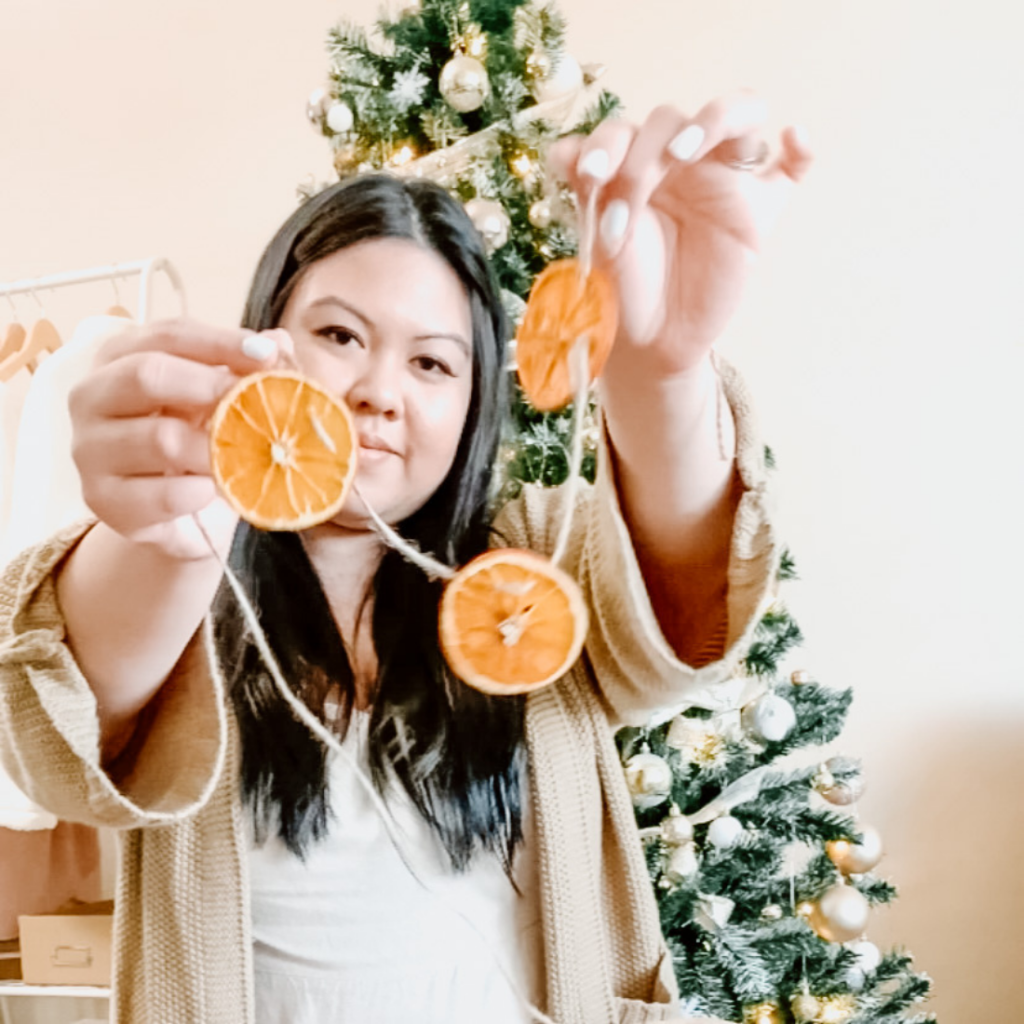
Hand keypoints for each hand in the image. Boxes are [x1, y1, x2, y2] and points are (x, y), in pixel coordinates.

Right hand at [69, 319, 291, 559]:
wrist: (173, 515)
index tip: (267, 354)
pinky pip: (162, 493)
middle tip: (256, 402)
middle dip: (210, 386)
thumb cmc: (192, 443)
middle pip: (146, 374)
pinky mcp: (103, 501)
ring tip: (244, 456)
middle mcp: (91, 397)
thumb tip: (279, 342)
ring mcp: (89, 451)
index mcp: (118, 358)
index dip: (220, 342)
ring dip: (213, 449)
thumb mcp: (216, 400)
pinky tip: (215, 491)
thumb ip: (242, 369)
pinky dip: (200, 493)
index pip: (167, 335)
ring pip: (160, 438)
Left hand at [549, 92, 813, 377]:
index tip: (590, 175)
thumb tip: (560, 149)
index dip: (606, 144)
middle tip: (629, 192)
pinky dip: (800, 150)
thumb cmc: (621, 287)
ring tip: (685, 151)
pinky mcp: (758, 212)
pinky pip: (791, 170)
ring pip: (738, 118)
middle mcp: (679, 163)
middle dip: (644, 155)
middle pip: (672, 120)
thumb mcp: (597, 241)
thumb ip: (587, 194)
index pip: (624, 129)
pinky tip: (794, 138)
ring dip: (714, 120)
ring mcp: (724, 181)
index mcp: (634, 165)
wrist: (649, 341)